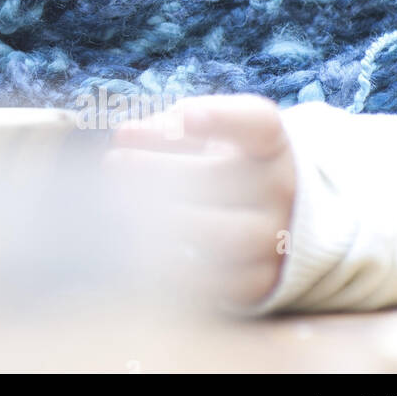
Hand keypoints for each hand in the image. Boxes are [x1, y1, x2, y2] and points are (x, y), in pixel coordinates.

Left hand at [102, 93, 296, 309]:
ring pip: (222, 234)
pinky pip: (220, 281)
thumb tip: (126, 135)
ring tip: (119, 204)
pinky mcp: (262, 279)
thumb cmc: (219, 164)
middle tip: (115, 161)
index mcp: (270, 143)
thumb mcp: (205, 135)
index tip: (183, 114)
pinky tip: (139, 245)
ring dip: (163, 219)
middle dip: (161, 171)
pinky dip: (177, 265)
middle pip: (224, 180)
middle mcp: (280, 189)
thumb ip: (168, 127)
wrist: (267, 219)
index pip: (258, 124)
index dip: (222, 118)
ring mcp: (276, 237)